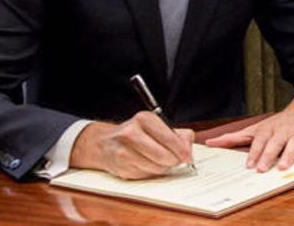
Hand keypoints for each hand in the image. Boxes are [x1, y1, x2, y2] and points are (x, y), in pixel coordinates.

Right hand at [70, 112, 194, 179]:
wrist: (105, 143)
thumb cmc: (138, 134)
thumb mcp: (158, 126)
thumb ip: (179, 135)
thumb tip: (188, 149)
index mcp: (144, 119)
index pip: (170, 138)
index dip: (183, 151)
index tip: (188, 157)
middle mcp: (131, 133)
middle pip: (163, 155)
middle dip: (174, 161)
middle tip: (176, 161)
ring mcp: (124, 151)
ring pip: (156, 167)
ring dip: (163, 168)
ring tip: (160, 161)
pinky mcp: (121, 167)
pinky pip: (146, 175)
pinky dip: (151, 172)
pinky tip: (146, 164)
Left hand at [204, 94, 293, 171]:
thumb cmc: (278, 124)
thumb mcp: (256, 128)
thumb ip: (234, 138)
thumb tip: (210, 143)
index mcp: (269, 129)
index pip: (260, 140)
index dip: (255, 152)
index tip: (249, 165)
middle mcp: (284, 130)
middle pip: (275, 143)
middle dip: (268, 155)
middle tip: (261, 169)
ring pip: (293, 144)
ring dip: (288, 155)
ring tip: (282, 167)